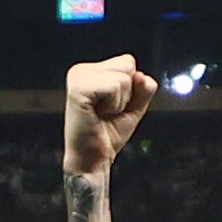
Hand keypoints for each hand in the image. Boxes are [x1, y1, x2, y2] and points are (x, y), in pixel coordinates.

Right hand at [63, 55, 158, 176]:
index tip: (112, 107)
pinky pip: (114, 86)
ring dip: (120, 101)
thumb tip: (141, 76)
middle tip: (108, 112)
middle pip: (128, 64)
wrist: (93, 160)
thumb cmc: (108, 135)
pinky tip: (98, 114)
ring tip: (103, 114)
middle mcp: (82, 70)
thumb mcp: (134, 107)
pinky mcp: (78, 89)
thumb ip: (143, 89)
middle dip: (127, 93)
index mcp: (91, 71)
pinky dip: (114, 104)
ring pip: (123, 77)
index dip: (130, 89)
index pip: (128, 62)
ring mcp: (78, 77)